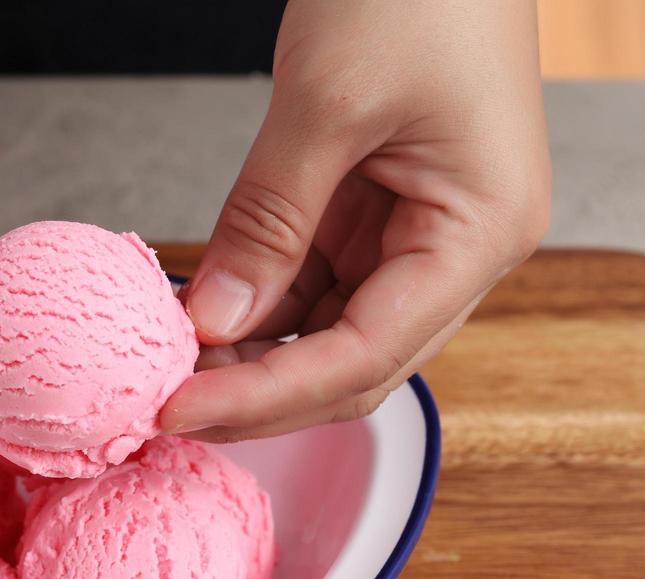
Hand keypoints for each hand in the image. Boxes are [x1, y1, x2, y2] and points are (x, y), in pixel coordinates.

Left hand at [162, 0, 549, 439]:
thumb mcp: (328, 102)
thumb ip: (268, 221)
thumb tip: (212, 324)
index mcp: (480, 234)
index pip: (363, 357)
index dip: (266, 395)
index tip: (178, 409)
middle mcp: (461, 250)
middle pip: (353, 366)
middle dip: (258, 392)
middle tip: (165, 406)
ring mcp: (422, 234)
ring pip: (329, 331)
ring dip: (252, 356)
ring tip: (169, 365)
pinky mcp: (381, 212)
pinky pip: (315, 282)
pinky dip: (257, 303)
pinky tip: (199, 312)